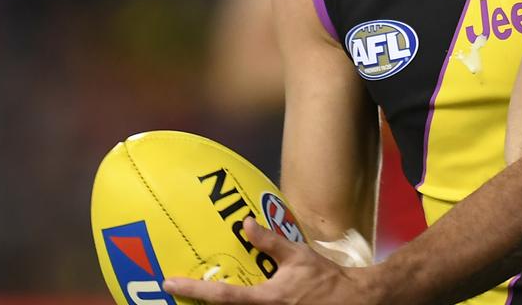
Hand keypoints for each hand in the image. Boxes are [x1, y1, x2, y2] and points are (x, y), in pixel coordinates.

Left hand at [163, 217, 381, 304]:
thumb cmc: (324, 279)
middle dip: (199, 302)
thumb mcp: (297, 256)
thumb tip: (246, 224)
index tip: (170, 282)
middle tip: (176, 290)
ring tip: (197, 294)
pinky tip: (228, 300)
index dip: (193, 289)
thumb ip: (269, 242)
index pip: (222, 295)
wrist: (352, 302)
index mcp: (266, 299)